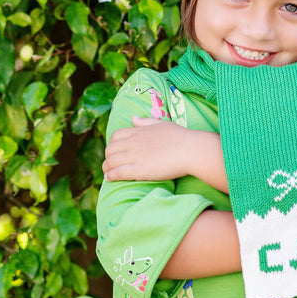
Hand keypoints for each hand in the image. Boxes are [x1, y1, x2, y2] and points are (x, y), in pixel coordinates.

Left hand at [102, 117, 228, 191]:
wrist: (190, 150)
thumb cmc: (180, 137)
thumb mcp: (162, 124)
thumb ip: (145, 122)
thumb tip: (133, 119)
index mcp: (138, 131)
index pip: (116, 136)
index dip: (112, 144)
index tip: (115, 150)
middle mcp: (133, 143)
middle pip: (110, 149)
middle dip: (107, 157)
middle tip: (110, 164)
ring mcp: (134, 156)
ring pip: (110, 162)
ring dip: (106, 168)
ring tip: (107, 173)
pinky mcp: (138, 170)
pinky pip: (117, 173)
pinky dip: (111, 176)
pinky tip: (110, 179)